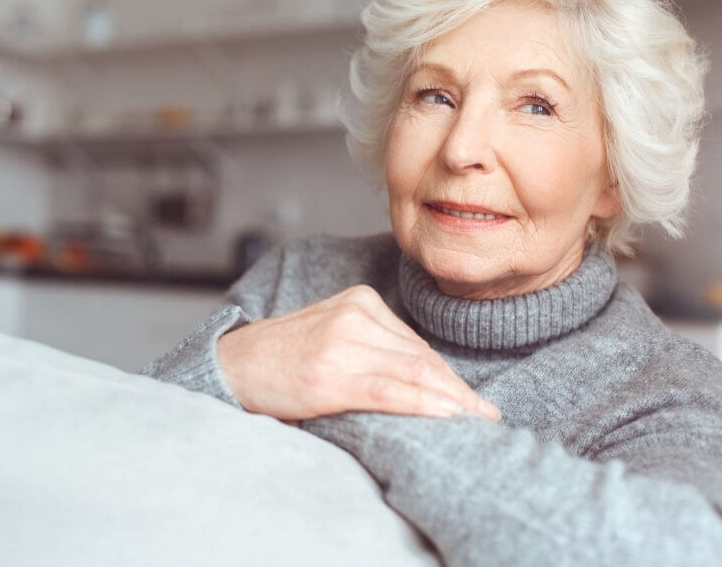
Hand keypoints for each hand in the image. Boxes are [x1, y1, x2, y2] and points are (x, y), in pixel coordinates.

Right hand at [217, 285, 501, 422]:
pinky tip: (448, 416)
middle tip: (488, 414)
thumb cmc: (284, 356)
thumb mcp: (332, 332)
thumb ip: (373, 345)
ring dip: (452, 400)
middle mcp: (356, 314)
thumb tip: (424, 379)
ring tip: (477, 420)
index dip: (450, 376)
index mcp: (360, 300)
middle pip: (422, 357)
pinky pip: (390, 390)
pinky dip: (424, 405)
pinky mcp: (332, 374)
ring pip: (414, 372)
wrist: (233, 364)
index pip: (418, 344)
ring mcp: (344, 343)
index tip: (473, 399)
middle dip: (459, 390)